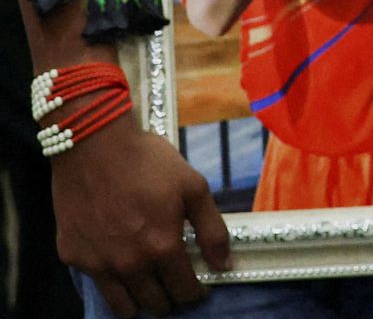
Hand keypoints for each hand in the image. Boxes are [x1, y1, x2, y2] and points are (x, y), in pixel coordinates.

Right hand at [55, 120, 231, 317]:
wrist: (94, 146)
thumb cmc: (148, 162)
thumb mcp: (194, 188)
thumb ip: (212, 230)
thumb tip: (224, 265)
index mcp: (162, 248)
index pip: (185, 291)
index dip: (196, 292)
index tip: (199, 286)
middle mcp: (129, 264)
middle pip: (155, 304)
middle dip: (170, 297)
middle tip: (173, 282)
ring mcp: (97, 264)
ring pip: (123, 306)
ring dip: (140, 301)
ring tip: (149, 285)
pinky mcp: (73, 256)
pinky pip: (96, 283)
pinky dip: (110, 281)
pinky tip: (118, 263)